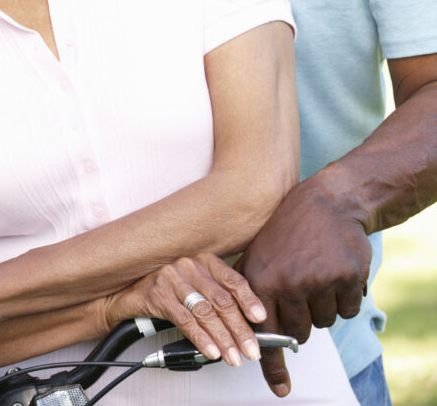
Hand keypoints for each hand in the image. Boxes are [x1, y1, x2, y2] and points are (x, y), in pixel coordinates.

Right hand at [103, 250, 266, 367]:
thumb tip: (248, 322)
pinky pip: (185, 321)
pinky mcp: (159, 294)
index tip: (261, 318)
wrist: (128, 292)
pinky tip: (212, 351)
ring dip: (223, 338)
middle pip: (221, 299)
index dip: (249, 300)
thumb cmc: (168, 290)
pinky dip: (201, 339)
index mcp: (204, 259)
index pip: (232, 279)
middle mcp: (190, 264)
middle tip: (252, 349)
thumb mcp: (196, 286)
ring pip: (205, 312)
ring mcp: (173, 278)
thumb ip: (218, 296)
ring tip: (234, 357)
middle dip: (240, 329)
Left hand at [235, 180, 371, 396]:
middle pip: (299, 333)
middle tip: (303, 287)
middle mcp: (288, 281)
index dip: (273, 364)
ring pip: (324, 322)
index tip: (281, 389)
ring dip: (324, 305)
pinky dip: (345, 298)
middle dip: (302, 318)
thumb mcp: (257, 254)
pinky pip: (348, 311)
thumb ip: (248, 294)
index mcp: (261, 278)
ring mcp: (319, 279)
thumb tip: (241, 335)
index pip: (265, 332)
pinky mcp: (346, 277)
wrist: (328, 201)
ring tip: (317, 272)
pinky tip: (336, 271)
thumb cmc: (288, 230)